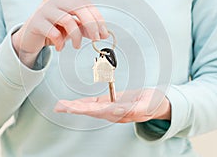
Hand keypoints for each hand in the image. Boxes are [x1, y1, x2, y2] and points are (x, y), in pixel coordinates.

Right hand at [12, 0, 108, 66]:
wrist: (30, 38)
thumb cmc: (53, 30)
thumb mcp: (72, 29)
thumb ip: (86, 28)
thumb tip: (104, 33)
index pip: (86, 3)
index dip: (97, 18)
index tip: (103, 32)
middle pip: (78, 8)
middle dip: (91, 25)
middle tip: (96, 39)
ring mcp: (44, 9)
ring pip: (67, 20)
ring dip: (76, 36)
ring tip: (77, 46)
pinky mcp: (36, 22)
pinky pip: (54, 32)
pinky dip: (60, 42)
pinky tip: (60, 47)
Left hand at [54, 89, 170, 122]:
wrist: (156, 103)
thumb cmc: (152, 104)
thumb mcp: (145, 106)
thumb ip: (132, 109)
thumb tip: (115, 110)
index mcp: (119, 114)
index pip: (98, 112)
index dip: (84, 109)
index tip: (73, 108)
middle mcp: (111, 113)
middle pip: (89, 111)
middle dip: (73, 109)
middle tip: (59, 106)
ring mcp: (109, 109)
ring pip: (89, 108)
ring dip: (74, 106)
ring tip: (61, 105)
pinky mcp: (110, 103)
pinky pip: (94, 103)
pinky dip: (83, 102)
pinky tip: (74, 103)